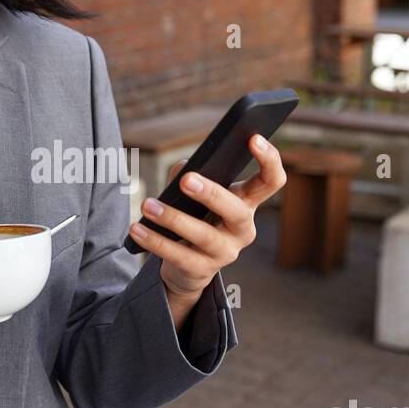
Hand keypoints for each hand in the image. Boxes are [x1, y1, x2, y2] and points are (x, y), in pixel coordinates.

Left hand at [128, 135, 286, 300]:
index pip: (271, 181)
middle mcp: (243, 228)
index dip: (269, 160)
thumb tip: (183, 168)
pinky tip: (137, 229)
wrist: (187, 267)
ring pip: (203, 235)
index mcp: (246, 202)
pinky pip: (178, 255)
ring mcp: (225, 252)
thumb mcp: (194, 196)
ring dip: (173, 219)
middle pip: (235, 210)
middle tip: (186, 179)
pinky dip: (155, 241)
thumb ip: (188, 175)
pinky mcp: (203, 269)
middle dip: (211, 194)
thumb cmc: (195, 219)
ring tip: (148, 205)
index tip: (253, 138)